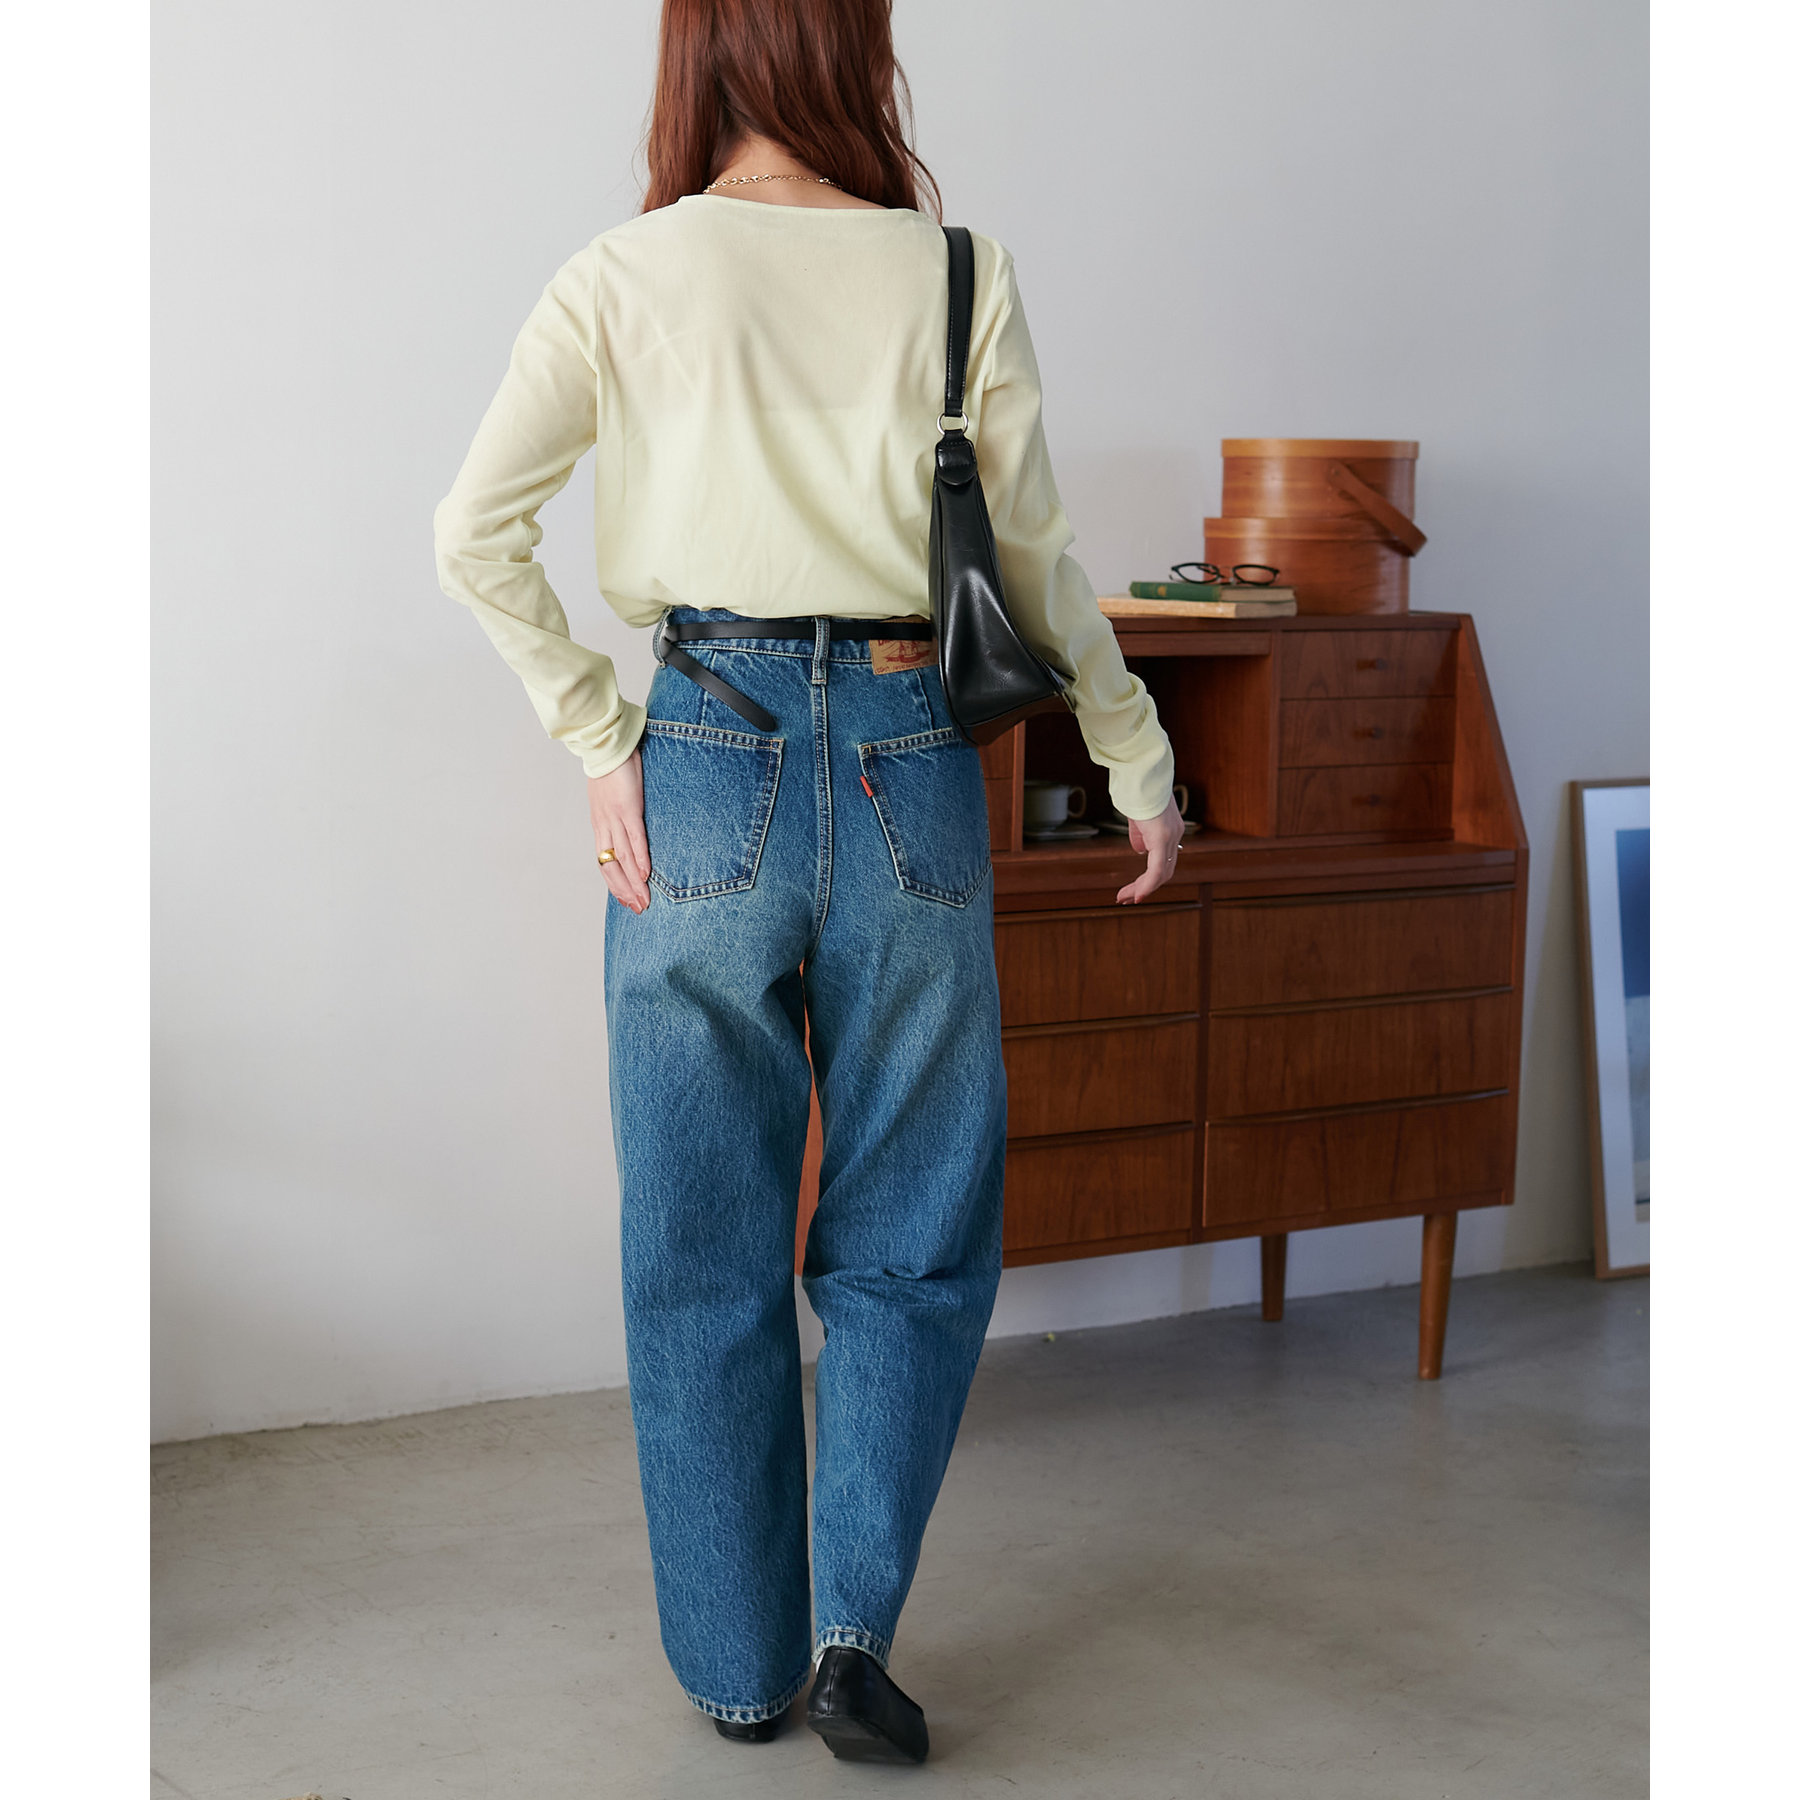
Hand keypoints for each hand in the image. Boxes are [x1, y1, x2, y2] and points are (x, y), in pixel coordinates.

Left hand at [588, 752, 651, 912]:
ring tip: (645, 900)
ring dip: (635, 882)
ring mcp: (616, 818)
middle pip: (613, 867)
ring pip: (624, 858)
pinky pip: (635, 838)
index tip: (626, 900)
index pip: (605, 863)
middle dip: (625, 890)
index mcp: (600, 825)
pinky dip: (641, 858)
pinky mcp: (629, 808)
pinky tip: (647, 874)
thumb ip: (620, 813)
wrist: (606, 744)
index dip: (615, 884)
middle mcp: (605, 826)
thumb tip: (630, 823)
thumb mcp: (612, 796)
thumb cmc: (612, 767)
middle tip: (639, 908)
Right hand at [1116, 794, 1185, 904]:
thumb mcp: (1137, 816)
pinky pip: (1156, 869)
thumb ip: (1140, 834)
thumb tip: (1140, 851)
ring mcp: (1170, 836)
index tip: (1136, 888)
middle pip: (1164, 871)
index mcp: (1170, 829)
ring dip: (1142, 889)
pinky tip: (1136, 895)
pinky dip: (1146, 885)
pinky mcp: (1161, 837)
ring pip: (1161, 874)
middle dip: (1145, 887)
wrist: (1139, 772)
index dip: (1150, 877)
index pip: (1164, 860)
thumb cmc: (1136, 788)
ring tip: (1125, 898)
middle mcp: (1175, 835)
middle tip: (1127, 898)